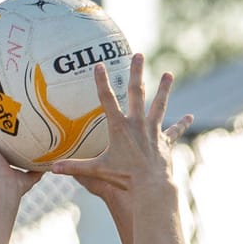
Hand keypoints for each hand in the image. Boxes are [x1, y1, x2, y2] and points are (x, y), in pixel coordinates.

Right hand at [69, 50, 190, 204]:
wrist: (150, 188)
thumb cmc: (122, 180)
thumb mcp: (96, 172)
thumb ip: (74, 168)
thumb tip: (52, 169)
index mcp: (119, 128)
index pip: (107, 100)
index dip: (101, 82)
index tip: (99, 64)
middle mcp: (137, 125)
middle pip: (136, 93)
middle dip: (136, 73)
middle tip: (138, 55)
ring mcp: (153, 132)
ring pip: (160, 105)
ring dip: (164, 89)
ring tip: (168, 74)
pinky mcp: (164, 143)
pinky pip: (174, 131)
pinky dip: (181, 125)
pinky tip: (190, 117)